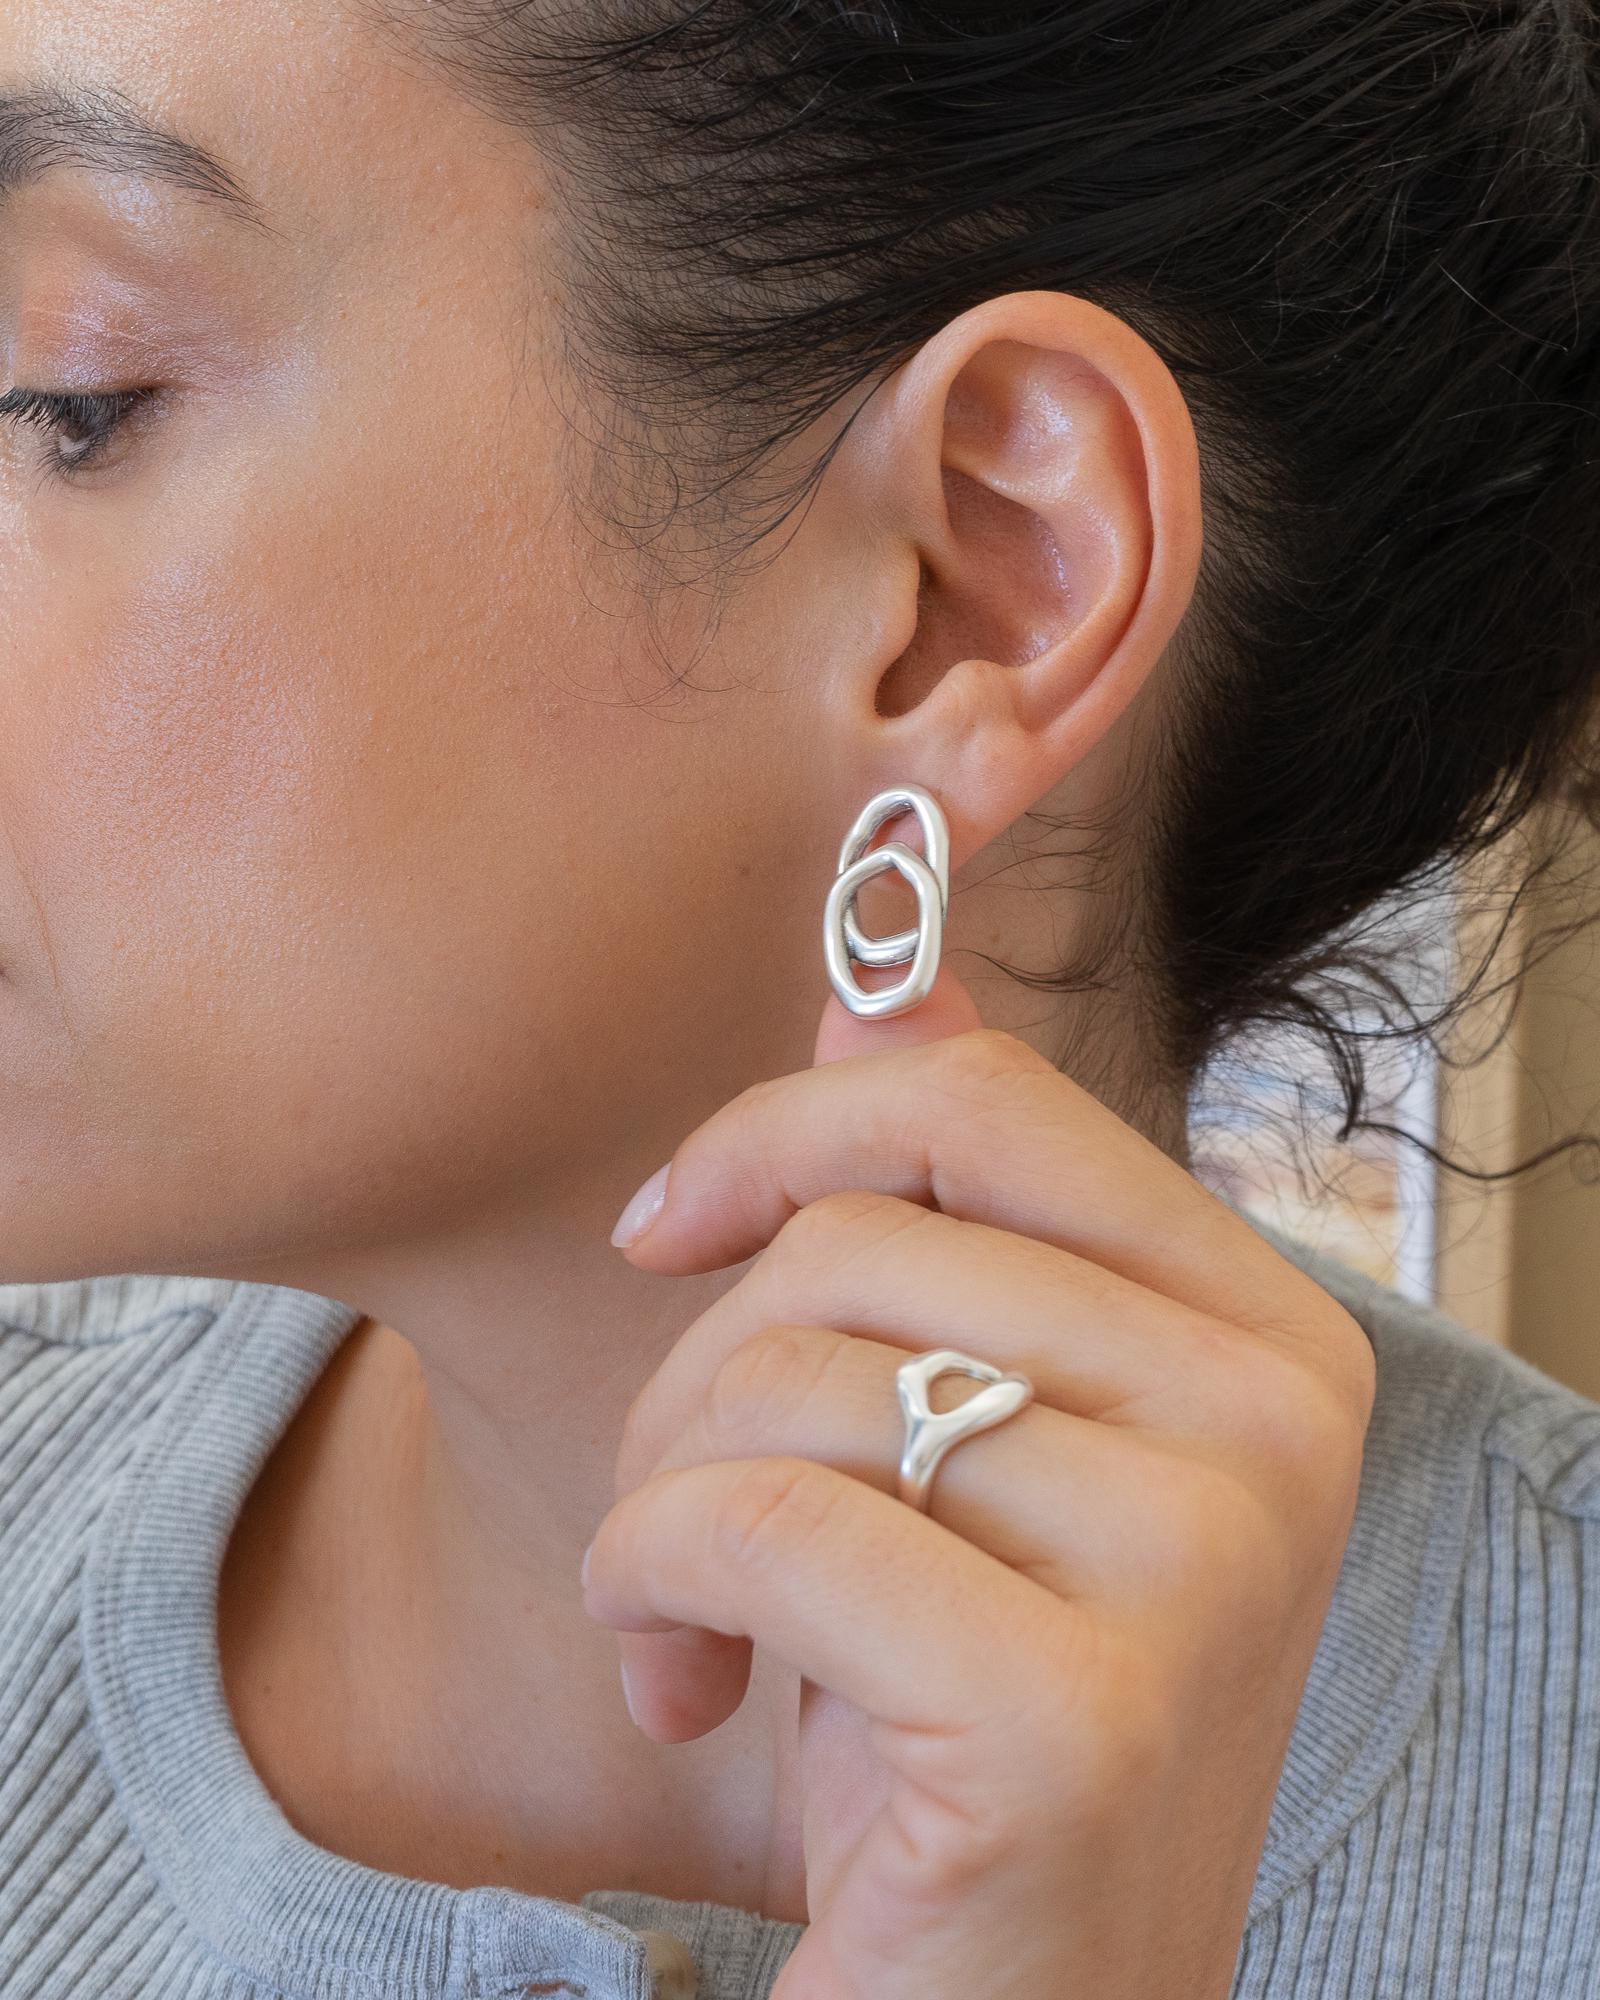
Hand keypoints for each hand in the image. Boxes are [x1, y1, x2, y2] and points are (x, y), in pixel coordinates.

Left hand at [583, 960, 1375, 1999]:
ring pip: (793, 1368)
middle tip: (682, 1511)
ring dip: (664, 1494)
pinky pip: (759, 1522)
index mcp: (1266, 1333)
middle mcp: (1274, 1428)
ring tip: (684, 1614)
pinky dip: (651, 1586)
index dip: (783, 1128)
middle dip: (694, 1368)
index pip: (986, 1096)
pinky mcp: (1076, 1714)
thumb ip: (946, 1201)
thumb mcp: (963, 1432)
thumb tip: (877, 981)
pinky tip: (679, 1685)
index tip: (671, 1222)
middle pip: (858, 1235)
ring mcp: (1200, 1564)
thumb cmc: (959, 1703)